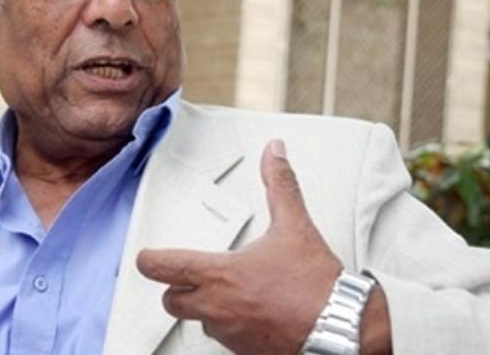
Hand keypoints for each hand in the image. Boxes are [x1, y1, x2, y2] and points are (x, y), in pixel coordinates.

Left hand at [137, 140, 342, 354]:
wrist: (343, 330)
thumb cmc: (316, 287)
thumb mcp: (295, 226)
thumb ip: (280, 186)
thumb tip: (275, 154)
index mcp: (220, 275)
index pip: (163, 268)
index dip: (149, 260)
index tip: (147, 257)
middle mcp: (216, 308)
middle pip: (171, 302)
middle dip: (176, 289)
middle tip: (188, 278)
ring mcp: (229, 335)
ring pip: (199, 322)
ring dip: (206, 309)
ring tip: (229, 295)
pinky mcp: (244, 353)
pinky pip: (225, 341)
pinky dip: (232, 327)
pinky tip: (251, 314)